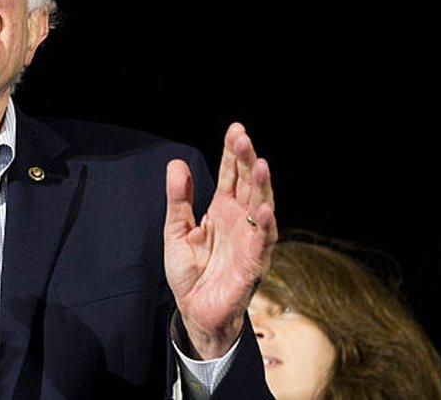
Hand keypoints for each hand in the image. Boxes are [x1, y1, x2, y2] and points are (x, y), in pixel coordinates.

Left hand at [163, 123, 276, 358]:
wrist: (194, 311)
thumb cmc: (190, 272)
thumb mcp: (176, 230)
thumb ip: (178, 199)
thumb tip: (177, 164)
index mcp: (223, 210)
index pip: (232, 175)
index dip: (233, 153)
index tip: (235, 130)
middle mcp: (241, 221)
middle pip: (248, 185)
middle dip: (246, 161)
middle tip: (242, 137)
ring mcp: (250, 242)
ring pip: (261, 208)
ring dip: (262, 187)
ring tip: (259, 164)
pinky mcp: (253, 265)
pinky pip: (262, 244)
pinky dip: (264, 226)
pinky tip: (263, 209)